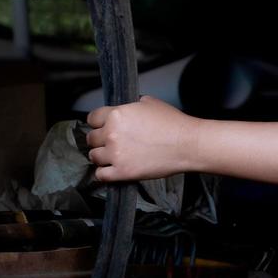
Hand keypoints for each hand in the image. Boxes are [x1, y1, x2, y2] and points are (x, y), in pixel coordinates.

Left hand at [85, 95, 200, 181]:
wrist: (186, 144)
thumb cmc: (172, 124)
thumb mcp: (149, 103)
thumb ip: (130, 106)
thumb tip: (125, 109)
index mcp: (117, 114)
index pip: (92, 118)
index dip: (97, 122)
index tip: (100, 126)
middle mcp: (112, 133)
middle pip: (91, 138)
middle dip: (99, 139)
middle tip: (109, 141)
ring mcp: (116, 154)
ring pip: (93, 156)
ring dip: (101, 156)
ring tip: (112, 155)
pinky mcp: (122, 172)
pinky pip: (100, 175)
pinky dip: (104, 173)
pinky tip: (112, 169)